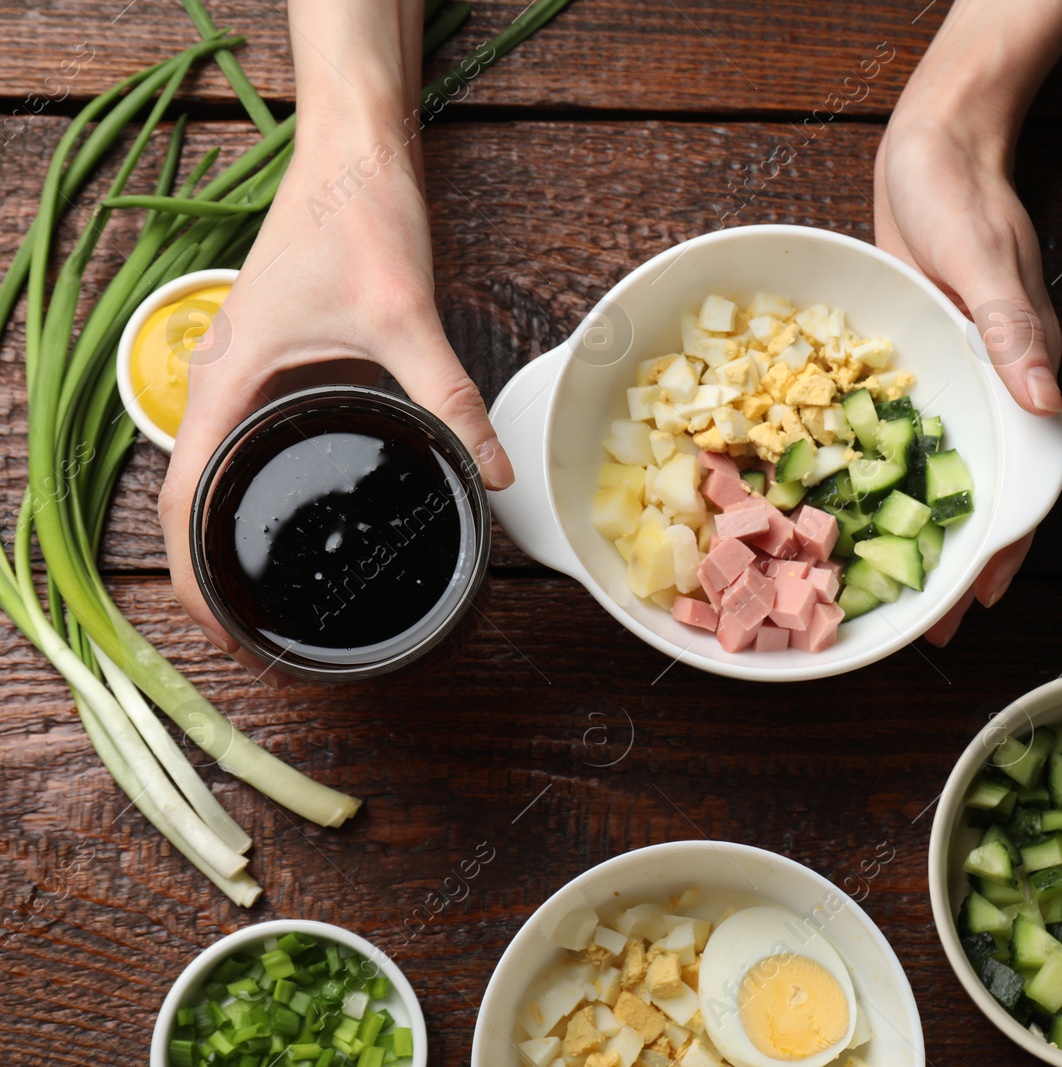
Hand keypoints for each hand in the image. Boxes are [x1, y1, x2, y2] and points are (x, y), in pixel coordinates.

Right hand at [157, 125, 512, 685]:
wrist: (351, 155)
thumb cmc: (356, 221)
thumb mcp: (405, 320)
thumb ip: (449, 397)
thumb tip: (492, 469)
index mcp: (228, 381)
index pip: (183, 502)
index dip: (190, 577)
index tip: (223, 629)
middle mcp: (219, 380)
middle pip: (188, 497)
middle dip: (207, 568)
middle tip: (252, 628)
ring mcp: (238, 368)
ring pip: (209, 467)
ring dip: (223, 527)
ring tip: (262, 587)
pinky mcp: (266, 356)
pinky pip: (241, 435)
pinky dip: (249, 481)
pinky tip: (291, 503)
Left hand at [874, 115, 1061, 646]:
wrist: (935, 146)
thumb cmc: (961, 195)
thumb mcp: (985, 259)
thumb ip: (1013, 326)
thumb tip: (1044, 402)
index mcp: (1022, 370)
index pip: (1023, 477)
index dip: (1004, 543)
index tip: (982, 600)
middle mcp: (994, 385)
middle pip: (982, 489)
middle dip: (959, 560)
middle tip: (929, 627)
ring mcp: (955, 378)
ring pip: (942, 470)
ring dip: (920, 528)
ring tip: (890, 586)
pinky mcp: (919, 363)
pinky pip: (906, 433)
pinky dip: (889, 475)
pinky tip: (857, 508)